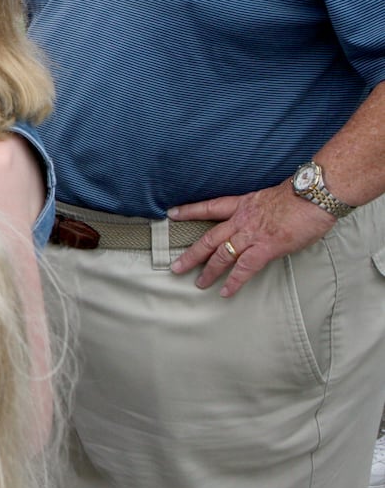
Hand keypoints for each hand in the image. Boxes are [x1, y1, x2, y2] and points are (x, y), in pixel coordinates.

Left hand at [168, 182, 336, 296]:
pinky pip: (245, 268)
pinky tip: (225, 292)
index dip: (190, 211)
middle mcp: (242, 220)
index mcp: (242, 204)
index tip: (171, 214)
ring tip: (198, 283)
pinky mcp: (266, 248)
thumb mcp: (271, 198)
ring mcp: (252, 235)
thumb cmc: (300, 196)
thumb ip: (260, 211)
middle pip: (209, 238)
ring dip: (209, 271)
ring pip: (222, 255)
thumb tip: (262, 221)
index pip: (210, 207)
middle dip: (191, 254)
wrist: (314, 195)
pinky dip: (234, 281)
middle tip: (175, 266)